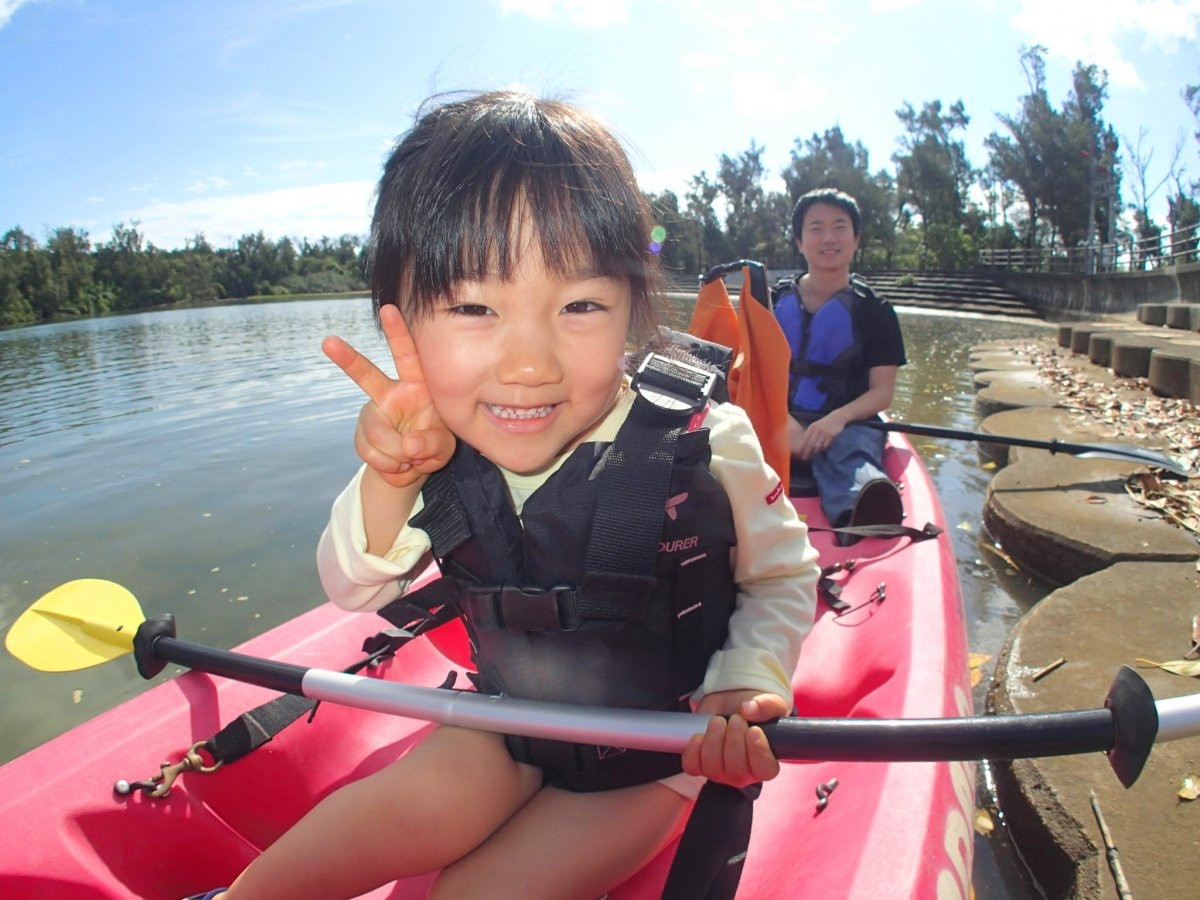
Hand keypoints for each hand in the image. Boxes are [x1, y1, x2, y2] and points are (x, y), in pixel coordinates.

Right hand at [322, 304, 454, 487]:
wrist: (411, 469)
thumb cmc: (433, 444)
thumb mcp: (445, 446)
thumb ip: (433, 443)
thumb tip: (408, 446)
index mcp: (416, 386)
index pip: (408, 356)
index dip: (398, 333)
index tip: (388, 309)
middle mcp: (389, 395)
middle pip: (366, 376)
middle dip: (347, 358)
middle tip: (328, 341)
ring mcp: (372, 416)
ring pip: (377, 434)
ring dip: (400, 456)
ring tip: (411, 460)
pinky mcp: (362, 438)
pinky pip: (374, 456)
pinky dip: (393, 469)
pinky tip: (400, 466)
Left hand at [681, 690, 789, 786]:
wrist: (729, 704)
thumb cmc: (753, 710)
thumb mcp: (770, 703)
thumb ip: (767, 705)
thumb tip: (749, 709)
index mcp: (765, 762)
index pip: (765, 771)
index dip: (759, 753)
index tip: (754, 730)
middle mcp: (744, 773)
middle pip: (737, 772)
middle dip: (734, 742)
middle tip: (735, 719)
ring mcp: (720, 772)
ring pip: (713, 768)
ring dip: (714, 741)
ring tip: (718, 721)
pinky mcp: (700, 765)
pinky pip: (693, 766)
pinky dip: (694, 751)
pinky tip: (700, 735)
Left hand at [793, 414, 844, 460]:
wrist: (837, 418)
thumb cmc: (824, 424)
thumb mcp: (815, 426)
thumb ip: (810, 434)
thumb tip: (803, 445)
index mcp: (812, 428)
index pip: (804, 439)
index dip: (801, 447)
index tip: (798, 454)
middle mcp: (817, 430)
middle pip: (810, 444)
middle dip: (806, 453)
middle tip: (804, 458)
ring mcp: (824, 433)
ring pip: (817, 446)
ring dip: (815, 452)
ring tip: (813, 455)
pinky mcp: (832, 436)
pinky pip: (825, 446)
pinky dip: (823, 449)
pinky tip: (822, 449)